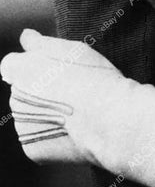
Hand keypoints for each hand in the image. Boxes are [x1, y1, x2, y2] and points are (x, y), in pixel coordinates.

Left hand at [1, 30, 122, 165]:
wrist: (108, 118)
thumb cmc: (93, 78)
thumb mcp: (71, 48)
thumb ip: (40, 42)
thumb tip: (26, 36)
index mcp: (18, 70)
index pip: (13, 64)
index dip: (34, 66)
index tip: (54, 70)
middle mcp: (14, 98)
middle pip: (23, 92)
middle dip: (41, 91)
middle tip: (72, 90)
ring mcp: (21, 126)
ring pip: (31, 117)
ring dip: (47, 114)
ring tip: (77, 112)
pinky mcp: (32, 149)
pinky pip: (39, 139)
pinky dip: (53, 136)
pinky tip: (73, 130)